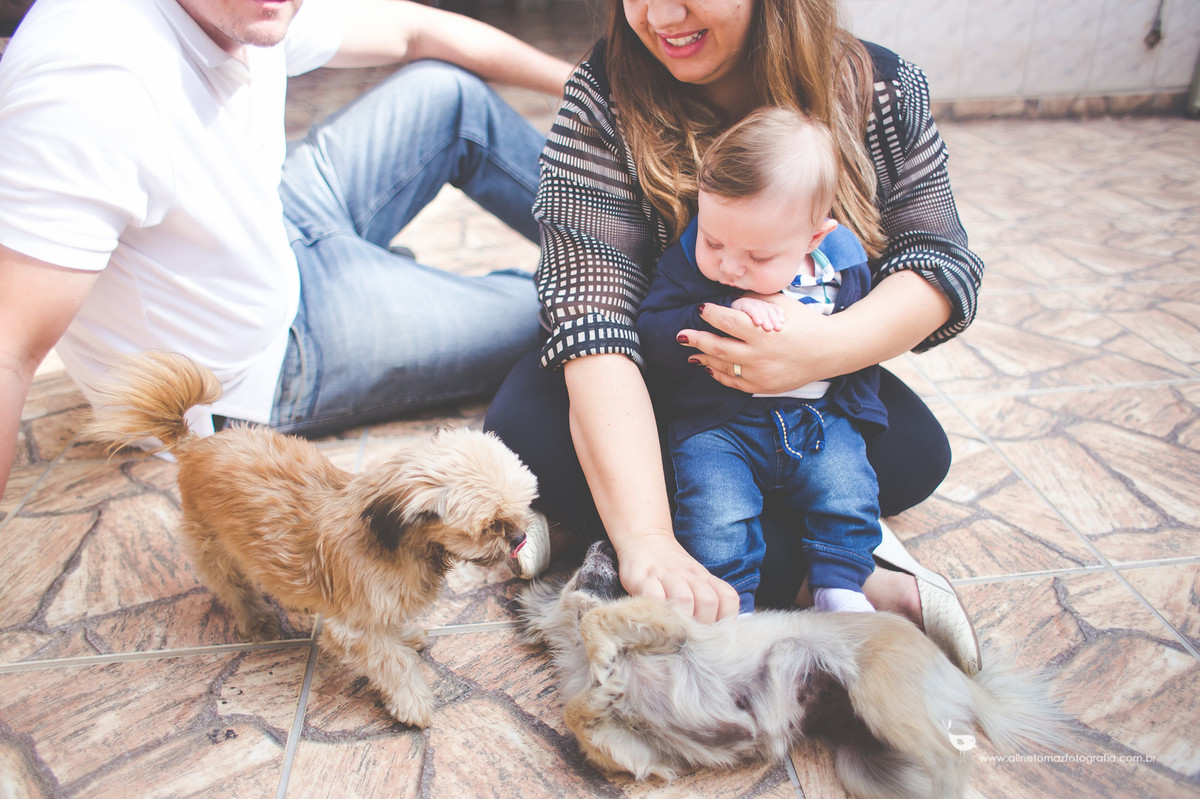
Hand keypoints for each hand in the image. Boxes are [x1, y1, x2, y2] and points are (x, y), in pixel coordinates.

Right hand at [615, 530, 739, 622]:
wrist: (644, 539)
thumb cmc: (671, 567)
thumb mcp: (693, 578)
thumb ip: (705, 599)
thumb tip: (716, 632)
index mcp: (705, 577)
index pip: (727, 597)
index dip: (726, 619)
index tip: (716, 633)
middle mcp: (690, 575)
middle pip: (708, 602)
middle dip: (703, 625)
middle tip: (693, 637)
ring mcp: (667, 576)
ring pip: (685, 600)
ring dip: (683, 621)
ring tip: (677, 633)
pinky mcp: (644, 579)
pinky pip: (655, 598)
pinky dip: (658, 613)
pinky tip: (657, 620)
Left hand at [679, 295, 840, 393]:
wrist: (828, 351)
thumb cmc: (804, 322)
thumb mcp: (781, 304)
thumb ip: (754, 301)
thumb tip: (728, 297)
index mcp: (763, 331)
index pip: (727, 321)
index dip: (710, 314)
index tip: (701, 309)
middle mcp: (759, 355)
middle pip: (717, 347)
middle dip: (696, 339)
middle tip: (681, 335)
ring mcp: (760, 374)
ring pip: (722, 367)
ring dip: (703, 358)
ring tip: (691, 351)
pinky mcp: (762, 387)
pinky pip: (733, 382)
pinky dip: (718, 374)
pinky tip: (708, 366)